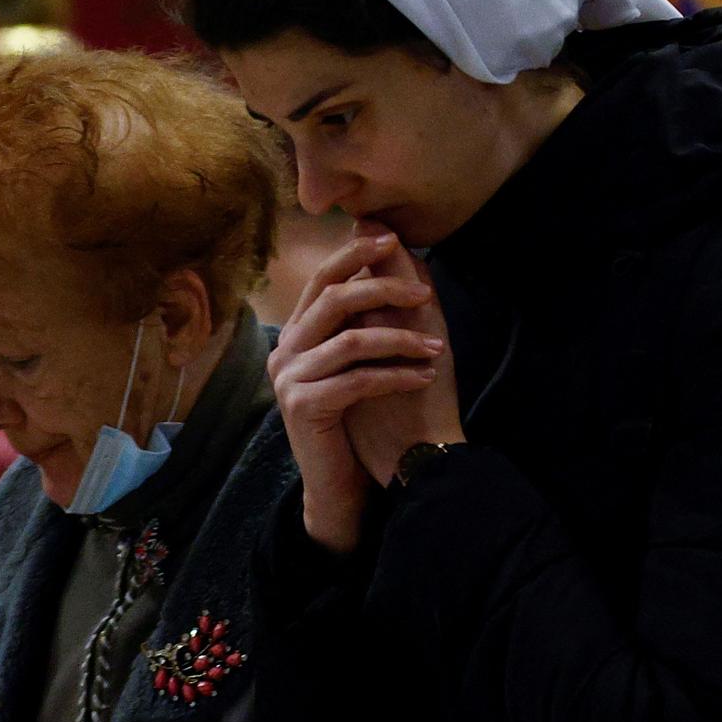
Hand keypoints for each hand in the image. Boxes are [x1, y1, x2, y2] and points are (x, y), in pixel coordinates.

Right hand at [270, 231, 443, 551]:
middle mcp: (284, 350)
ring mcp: (288, 378)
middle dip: (383, 289)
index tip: (392, 238)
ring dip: (401, 341)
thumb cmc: (356, 418)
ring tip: (437, 349)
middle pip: (332, 300)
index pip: (320, 279)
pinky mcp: (303, 406)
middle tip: (424, 294)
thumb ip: (366, 316)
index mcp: (296, 333)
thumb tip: (391, 253)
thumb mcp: (361, 361)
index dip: (354, 254)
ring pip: (351, 342)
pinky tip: (424, 376)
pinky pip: (358, 380)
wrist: (338, 483)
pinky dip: (397, 376)